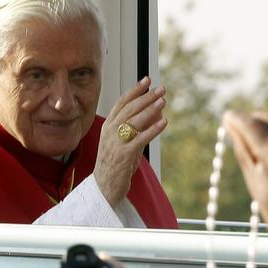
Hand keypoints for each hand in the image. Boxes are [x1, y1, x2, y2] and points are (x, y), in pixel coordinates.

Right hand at [94, 77, 167, 205]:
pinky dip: (153, 129)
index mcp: (107, 127)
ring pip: (134, 121)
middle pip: (129, 109)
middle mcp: (109, 132)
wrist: (104, 187)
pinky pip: (140, 139)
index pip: (121, 103)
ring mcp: (115, 143)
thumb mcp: (125, 142)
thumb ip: (138, 129)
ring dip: (150, 109)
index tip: (147, 80)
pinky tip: (164, 122)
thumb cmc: (115, 165)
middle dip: (146, 97)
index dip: (134, 90)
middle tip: (161, 89)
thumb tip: (157, 115)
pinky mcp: (123, 155)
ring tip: (163, 101)